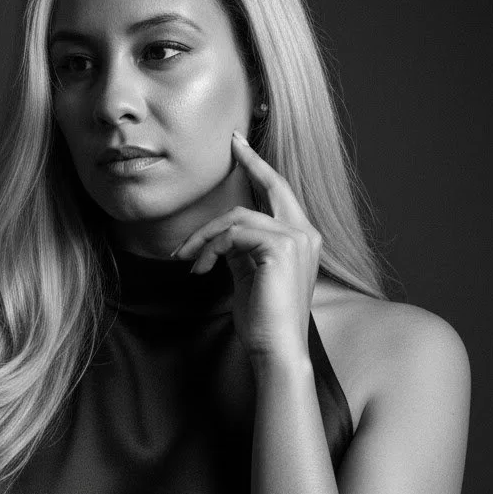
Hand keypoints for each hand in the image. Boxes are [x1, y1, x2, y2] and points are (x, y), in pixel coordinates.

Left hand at [170, 131, 321, 364]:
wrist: (276, 349)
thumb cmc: (262, 320)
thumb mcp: (249, 275)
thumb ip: (241, 249)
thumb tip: (220, 235)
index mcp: (302, 240)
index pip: (281, 195)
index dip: (261, 168)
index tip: (240, 147)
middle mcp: (306, 234)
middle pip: (273, 186)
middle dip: (251, 162)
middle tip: (231, 144)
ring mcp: (297, 239)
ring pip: (238, 217)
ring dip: (205, 236)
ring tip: (186, 259)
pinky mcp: (280, 248)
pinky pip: (233, 234)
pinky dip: (209, 249)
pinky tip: (198, 269)